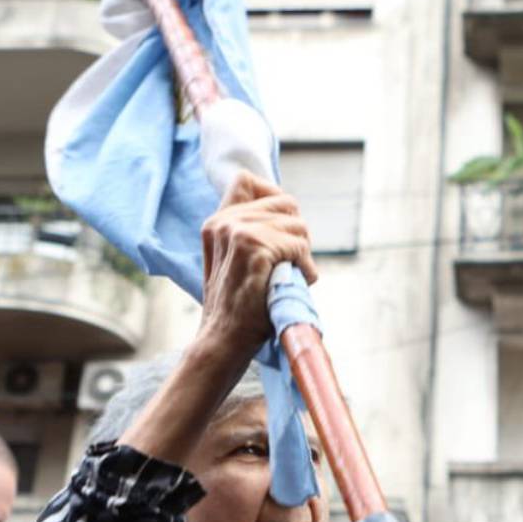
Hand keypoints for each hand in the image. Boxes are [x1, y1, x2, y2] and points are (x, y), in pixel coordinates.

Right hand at [195, 173, 318, 358]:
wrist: (224, 340)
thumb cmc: (237, 307)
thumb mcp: (232, 261)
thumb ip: (248, 233)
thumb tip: (287, 211)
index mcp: (217, 222)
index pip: (247, 180)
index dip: (273, 195)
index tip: (282, 224)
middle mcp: (225, 222)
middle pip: (286, 203)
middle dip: (297, 232)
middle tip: (293, 262)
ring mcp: (239, 233)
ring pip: (298, 225)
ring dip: (303, 253)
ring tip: (292, 276)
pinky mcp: (255, 248)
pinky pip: (299, 245)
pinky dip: (305, 266)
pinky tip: (297, 282)